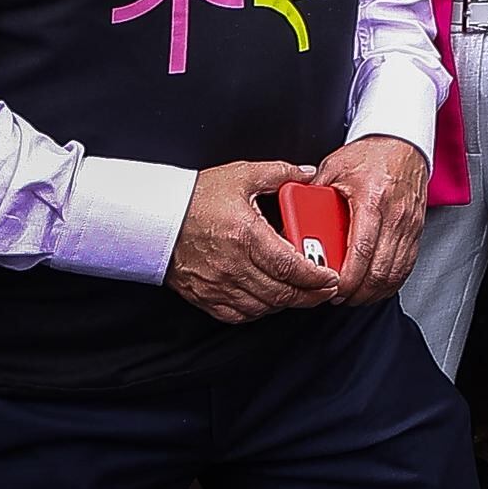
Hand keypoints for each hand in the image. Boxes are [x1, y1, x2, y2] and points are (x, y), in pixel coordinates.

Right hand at [168, 160, 345, 322]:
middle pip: (281, 292)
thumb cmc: (197, 197)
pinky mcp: (206, 297)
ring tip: (303, 292)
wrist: (156, 218)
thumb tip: (306, 175)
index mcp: (246, 235)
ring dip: (287, 303)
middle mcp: (233, 265)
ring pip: (263, 306)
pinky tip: (271, 299)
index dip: (316, 277)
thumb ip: (279, 173)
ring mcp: (218, 285)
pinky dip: (260, 310)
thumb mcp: (242, 175)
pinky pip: (240, 315)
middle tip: (326, 290)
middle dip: (310, 295)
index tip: (331, 277)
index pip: (290, 266)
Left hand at [307, 136, 431, 302]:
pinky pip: (407, 266)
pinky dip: (391, 282)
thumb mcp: (334, 168)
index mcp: (372, 199)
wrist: (402, 142)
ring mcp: (409, 224)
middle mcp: (395, 215)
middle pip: (380, 269)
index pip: (361, 249)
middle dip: (357, 291)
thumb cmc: (370, 154)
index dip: (347, 277)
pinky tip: (376, 285)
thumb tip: (292, 218)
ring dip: (373, 291)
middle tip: (338, 296)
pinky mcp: (417, 230)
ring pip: (395, 272)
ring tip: (354, 295)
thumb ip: (312, 194)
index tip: (332, 287)